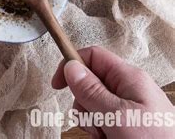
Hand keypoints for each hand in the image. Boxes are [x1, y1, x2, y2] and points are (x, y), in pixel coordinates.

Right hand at [52, 46, 173, 137]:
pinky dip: (102, 134)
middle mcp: (128, 89)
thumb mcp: (118, 116)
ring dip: (93, 124)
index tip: (57, 86)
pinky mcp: (129, 126)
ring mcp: (129, 109)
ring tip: (106, 138)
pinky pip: (105, 123)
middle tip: (96, 125)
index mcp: (128, 77)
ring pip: (95, 107)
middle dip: (85, 106)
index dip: (72, 65)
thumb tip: (70, 66)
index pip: (93, 56)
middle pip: (90, 85)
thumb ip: (92, 91)